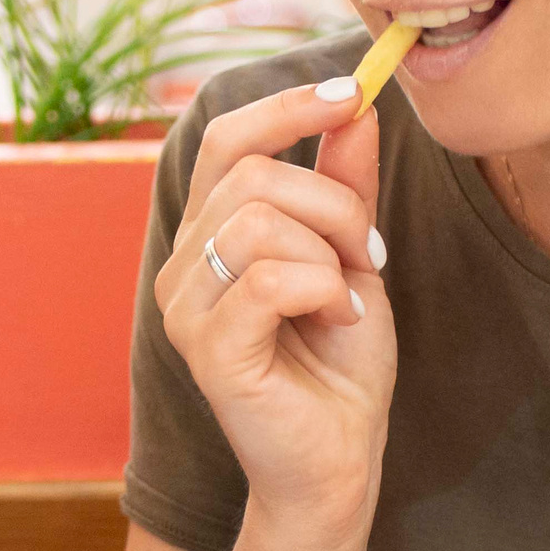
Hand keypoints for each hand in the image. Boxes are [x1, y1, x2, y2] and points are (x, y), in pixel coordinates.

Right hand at [154, 78, 396, 539]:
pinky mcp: (208, 352)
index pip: (227, 139)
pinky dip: (324, 290)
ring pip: (259, 221)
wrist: (341, 456)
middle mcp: (182, 266)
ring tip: (346, 296)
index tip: (351, 94)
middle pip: (254, 174)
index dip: (286, 107)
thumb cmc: (340, 360)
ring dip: (328, 252)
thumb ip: (344, 183)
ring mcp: (186, 309)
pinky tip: (337, 320)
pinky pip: (270, 279)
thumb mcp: (351, 253)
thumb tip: (355, 104)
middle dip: (333, 203)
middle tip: (367, 252)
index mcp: (207, 234)